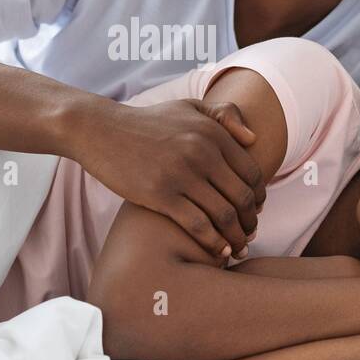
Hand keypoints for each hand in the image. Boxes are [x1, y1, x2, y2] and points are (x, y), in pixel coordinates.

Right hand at [73, 98, 266, 258]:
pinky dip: (214, 242)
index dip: (259, 197)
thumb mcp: (188, 107)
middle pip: (243, 197)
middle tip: (250, 236)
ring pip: (225, 215)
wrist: (101, 130)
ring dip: (237, 238)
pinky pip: (198, 225)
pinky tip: (218, 252)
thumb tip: (254, 139)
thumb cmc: (146, 122)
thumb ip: (224, 115)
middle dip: (251, 222)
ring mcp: (181, 174)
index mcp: (212, 132)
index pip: (252, 173)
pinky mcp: (160, 194)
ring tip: (238, 248)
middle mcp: (202, 152)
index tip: (255, 212)